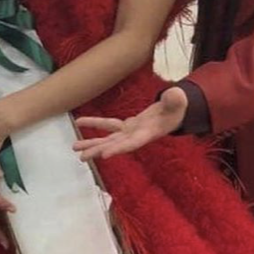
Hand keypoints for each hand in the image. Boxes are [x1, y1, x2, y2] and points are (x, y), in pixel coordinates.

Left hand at [73, 86, 187, 159]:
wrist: (174, 112)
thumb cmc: (177, 107)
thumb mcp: (178, 102)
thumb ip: (175, 99)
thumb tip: (174, 95)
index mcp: (148, 133)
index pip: (132, 143)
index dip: (119, 149)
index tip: (104, 155)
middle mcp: (136, 136)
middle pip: (116, 145)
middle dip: (99, 151)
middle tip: (82, 158)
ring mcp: (130, 132)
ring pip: (109, 139)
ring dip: (92, 143)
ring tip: (75, 148)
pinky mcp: (126, 126)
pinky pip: (108, 126)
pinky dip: (94, 124)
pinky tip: (79, 123)